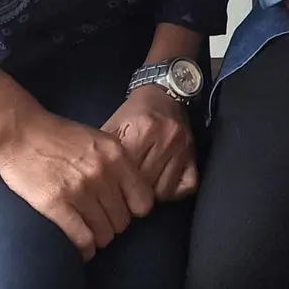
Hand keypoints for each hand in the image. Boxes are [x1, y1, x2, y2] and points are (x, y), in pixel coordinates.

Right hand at [0, 108, 154, 260]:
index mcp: (117, 155)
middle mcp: (103, 174)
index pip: (144, 201)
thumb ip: (117, 163)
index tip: (123, 210)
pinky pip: (82, 240)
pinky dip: (84, 250)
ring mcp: (80, 190)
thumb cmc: (59, 136)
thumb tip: (131, 191)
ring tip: (90, 234)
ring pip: (104, 234)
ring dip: (98, 239)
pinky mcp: (56, 204)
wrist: (21, 132)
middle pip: (123, 221)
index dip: (134, 210)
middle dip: (113, 226)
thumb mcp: (98, 140)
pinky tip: (81, 249)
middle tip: (101, 223)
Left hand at [101, 85, 197, 200]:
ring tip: (142, 183)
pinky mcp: (194, 156)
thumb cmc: (134, 114)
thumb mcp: (114, 125)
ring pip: (163, 191)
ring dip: (151, 193)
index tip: (108, 186)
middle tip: (123, 187)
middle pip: (144, 186)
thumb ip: (105, 152)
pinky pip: (186, 187)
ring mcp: (183, 148)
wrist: (165, 95)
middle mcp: (166, 137)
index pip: (126, 173)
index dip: (115, 183)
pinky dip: (173, 190)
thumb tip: (94, 184)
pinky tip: (161, 182)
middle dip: (131, 191)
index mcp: (143, 128)